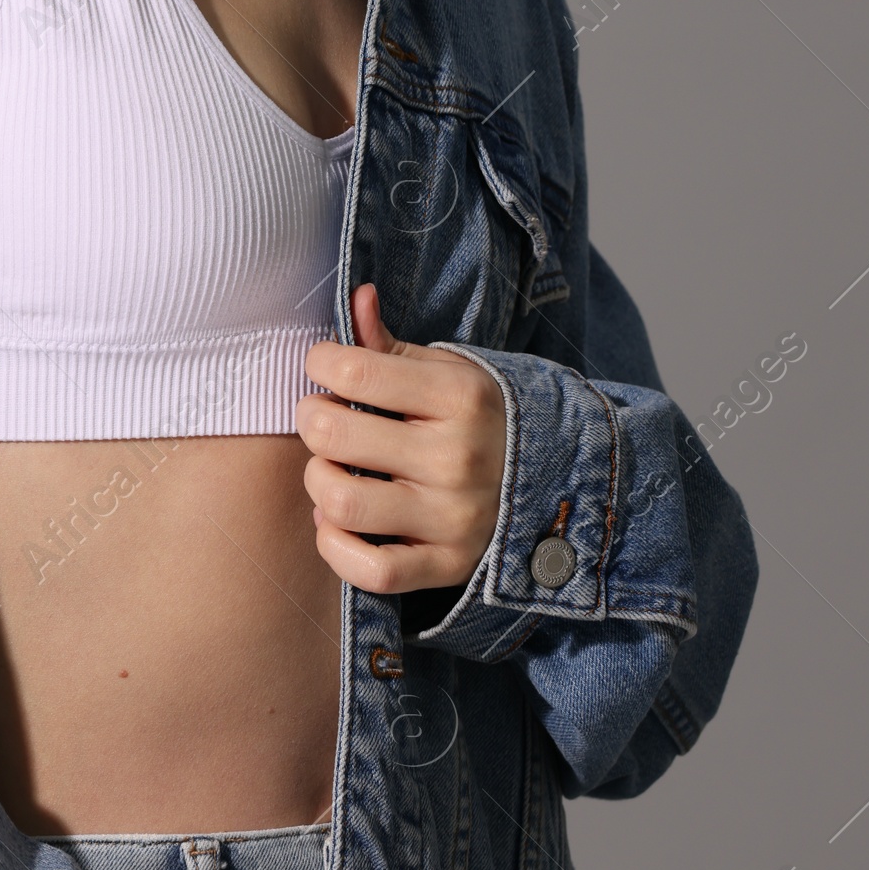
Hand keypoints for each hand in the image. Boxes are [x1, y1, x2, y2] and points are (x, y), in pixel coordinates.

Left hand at [297, 283, 506, 595]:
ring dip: (317, 482)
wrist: (556, 481)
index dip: (319, 362)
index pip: (354, 370)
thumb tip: (357, 298)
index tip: (324, 366)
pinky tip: (335, 522)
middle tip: (322, 417)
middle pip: (334, 435)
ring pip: (342, 503)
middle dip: (311, 419)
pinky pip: (371, 571)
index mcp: (459, 396)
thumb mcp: (448, 371)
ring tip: (329, 469)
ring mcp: (453, 518)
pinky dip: (335, 548)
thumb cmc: (481, 417)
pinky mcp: (448, 566)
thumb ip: (391, 343)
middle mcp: (457, 457)